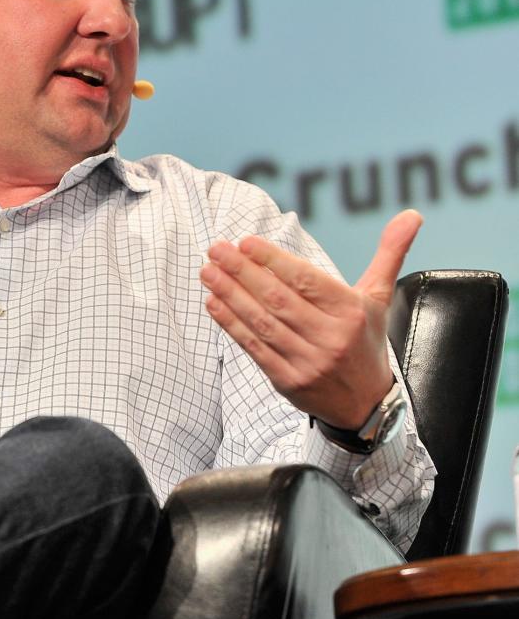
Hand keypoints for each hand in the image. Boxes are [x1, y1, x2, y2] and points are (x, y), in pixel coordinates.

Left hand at [199, 210, 422, 428]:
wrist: (366, 405)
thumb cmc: (365, 340)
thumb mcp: (379, 297)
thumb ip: (389, 254)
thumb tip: (411, 214)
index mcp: (351, 312)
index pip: (306, 280)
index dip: (273, 260)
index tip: (245, 242)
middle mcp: (331, 337)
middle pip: (278, 299)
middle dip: (242, 271)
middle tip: (216, 249)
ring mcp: (308, 361)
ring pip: (262, 322)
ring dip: (230, 294)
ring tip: (208, 271)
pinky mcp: (288, 380)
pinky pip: (254, 347)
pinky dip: (231, 324)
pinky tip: (214, 302)